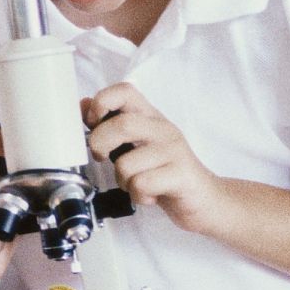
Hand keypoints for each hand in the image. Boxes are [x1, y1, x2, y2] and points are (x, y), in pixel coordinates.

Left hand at [83, 82, 216, 231]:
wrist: (206, 198)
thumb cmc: (166, 172)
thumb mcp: (138, 144)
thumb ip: (112, 125)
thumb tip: (84, 105)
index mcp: (151, 118)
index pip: (125, 91)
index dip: (101, 102)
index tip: (92, 123)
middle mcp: (163, 129)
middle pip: (122, 124)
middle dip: (100, 144)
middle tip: (102, 158)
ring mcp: (173, 151)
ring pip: (127, 163)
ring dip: (122, 181)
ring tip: (135, 184)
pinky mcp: (180, 175)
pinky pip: (141, 184)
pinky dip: (138, 195)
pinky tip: (148, 195)